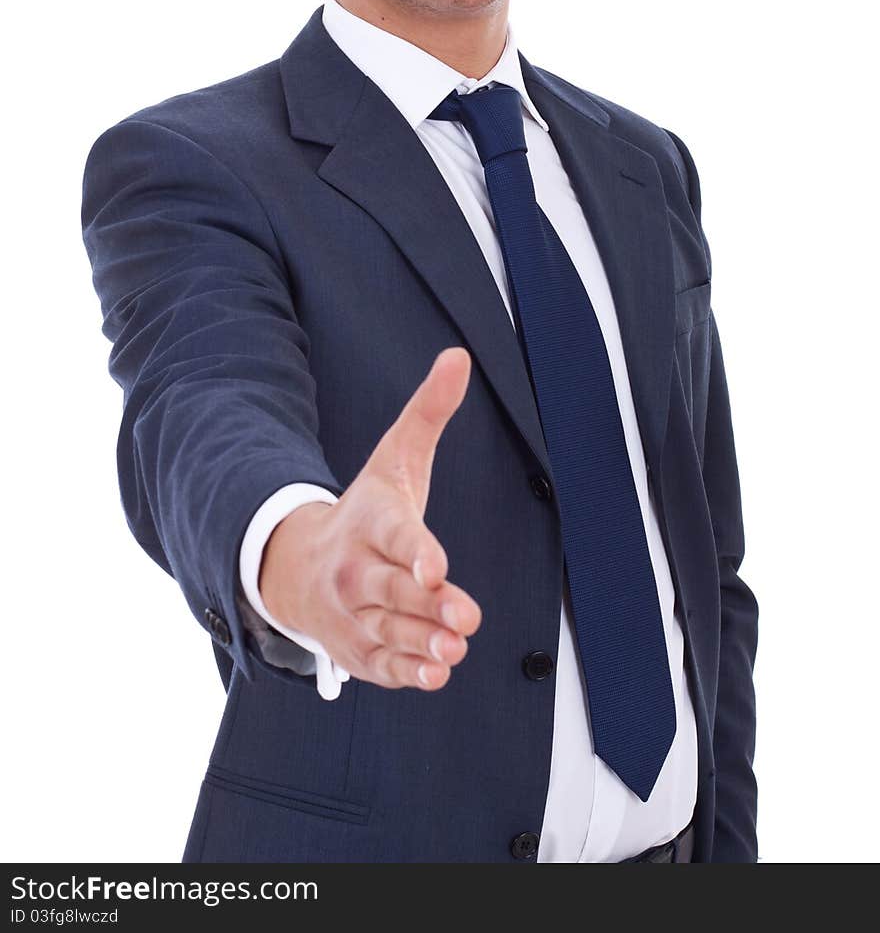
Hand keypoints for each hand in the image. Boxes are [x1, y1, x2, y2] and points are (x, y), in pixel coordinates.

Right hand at [259, 346, 481, 690]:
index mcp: (370, 521)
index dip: (416, 550)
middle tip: (465, 617)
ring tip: (454, 650)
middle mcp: (356, 570)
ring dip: (421, 643)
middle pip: (392, 590)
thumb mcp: (394, 459)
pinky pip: (380, 664)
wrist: (297, 566)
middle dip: (427, 605)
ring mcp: (352, 614)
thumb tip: (458, 356)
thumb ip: (428, 412)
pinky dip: (405, 672)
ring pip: (389, 631)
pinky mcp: (357, 650)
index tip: (437, 566)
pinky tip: (434, 674)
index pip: (394, 533)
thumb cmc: (365, 511)